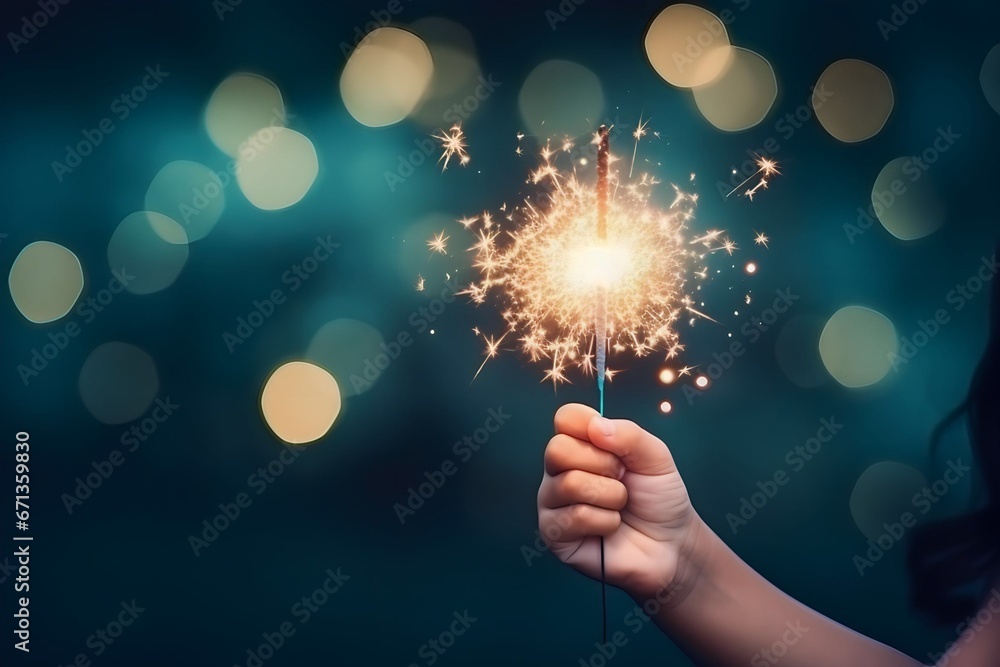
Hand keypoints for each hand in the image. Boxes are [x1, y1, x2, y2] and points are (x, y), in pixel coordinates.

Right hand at [537, 403, 700, 597]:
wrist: (671, 544)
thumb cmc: (659, 498)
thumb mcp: (655, 457)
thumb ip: (629, 434)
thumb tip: (595, 426)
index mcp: (581, 444)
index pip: (565, 418)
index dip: (590, 426)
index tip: (615, 445)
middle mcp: (560, 470)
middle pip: (557, 449)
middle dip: (604, 465)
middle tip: (621, 479)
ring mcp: (553, 502)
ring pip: (569, 484)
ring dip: (610, 496)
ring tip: (620, 505)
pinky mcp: (554, 534)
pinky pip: (574, 517)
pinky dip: (604, 522)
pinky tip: (611, 527)